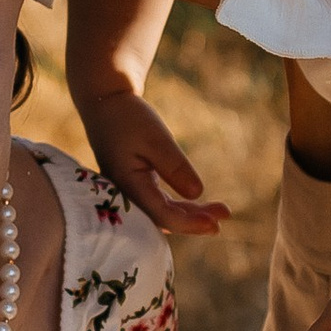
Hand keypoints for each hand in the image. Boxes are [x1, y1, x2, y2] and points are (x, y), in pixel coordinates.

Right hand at [80, 83, 228, 234]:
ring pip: (163, 213)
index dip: (189, 223)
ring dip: (192, 214)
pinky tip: (201, 206)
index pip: (161, 215)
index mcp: (126, 185)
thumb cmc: (128, 118)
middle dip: (195, 220)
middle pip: (163, 219)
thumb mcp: (155, 138)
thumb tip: (197, 194)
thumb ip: (174, 167)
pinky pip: (160, 204)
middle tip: (225, 215)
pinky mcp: (137, 187)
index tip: (215, 224)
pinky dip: (181, 206)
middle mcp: (124, 196)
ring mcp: (130, 193)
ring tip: (222, 211)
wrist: (105, 106)